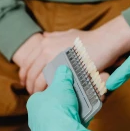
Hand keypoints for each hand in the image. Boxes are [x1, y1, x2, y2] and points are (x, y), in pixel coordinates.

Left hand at [15, 16, 129, 93]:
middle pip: (29, 71)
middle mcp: (45, 49)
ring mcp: (52, 58)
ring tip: (39, 96)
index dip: (24, 73)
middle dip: (28, 84)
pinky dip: (45, 90)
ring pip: (36, 79)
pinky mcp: (60, 68)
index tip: (25, 81)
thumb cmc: (89, 40)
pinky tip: (48, 95)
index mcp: (45, 42)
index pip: (27, 61)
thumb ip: (54, 36)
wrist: (104, 42)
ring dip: (35, 89)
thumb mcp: (68, 34)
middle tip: (31, 92)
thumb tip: (44, 37)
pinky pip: (46, 83)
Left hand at [27, 66, 99, 130]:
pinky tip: (77, 124)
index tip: (65, 89)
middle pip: (50, 107)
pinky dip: (68, 127)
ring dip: (66, 116)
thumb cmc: (58, 108)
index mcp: (33, 102)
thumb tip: (62, 69)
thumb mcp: (62, 85)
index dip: (55, 90)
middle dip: (63, 104)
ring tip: (78, 112)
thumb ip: (62, 76)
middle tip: (74, 100)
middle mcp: (33, 118)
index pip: (43, 93)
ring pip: (56, 120)